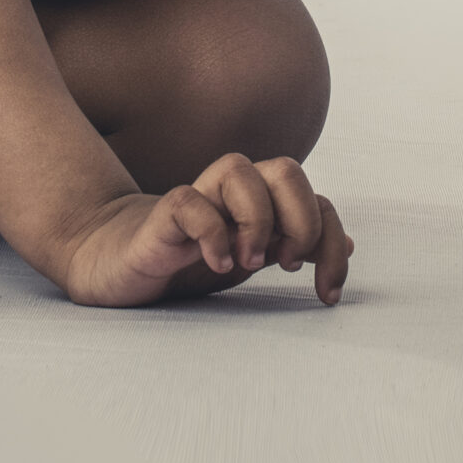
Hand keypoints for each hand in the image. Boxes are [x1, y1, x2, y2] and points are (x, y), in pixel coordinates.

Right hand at [60, 153, 353, 307]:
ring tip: (248, 262)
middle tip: (287, 262)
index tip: (326, 292)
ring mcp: (197, 200)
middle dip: (301, 218)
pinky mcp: (161, 217)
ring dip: (256, 218)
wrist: (116, 263)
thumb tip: (346, 241)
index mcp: (260, 203)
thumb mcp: (251, 258)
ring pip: (238, 169)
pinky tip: (215, 263)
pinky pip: (190, 202)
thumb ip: (292, 244)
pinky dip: (211, 233)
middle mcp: (232, 194)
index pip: (317, 201)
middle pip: (287, 169)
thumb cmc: (186, 261)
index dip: (332, 242)